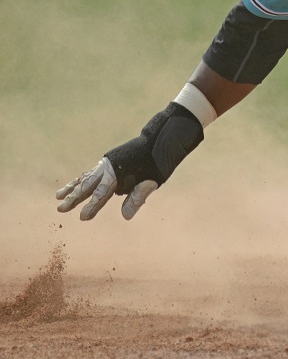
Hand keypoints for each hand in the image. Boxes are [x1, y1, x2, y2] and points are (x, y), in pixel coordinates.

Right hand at [55, 102, 202, 220]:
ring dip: (72, 188)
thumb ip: (137, 197)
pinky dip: (81, 180)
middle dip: (74, 198)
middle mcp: (109, 168)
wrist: (158, 141)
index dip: (93, 206)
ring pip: (86, 178)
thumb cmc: (157, 163)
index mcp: (119, 173)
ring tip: (57, 197)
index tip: (82, 217)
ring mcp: (106, 165)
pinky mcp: (108, 164)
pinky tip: (73, 186)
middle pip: (88, 185)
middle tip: (60, 209)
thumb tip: (126, 216)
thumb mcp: (152, 181)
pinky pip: (91, 173)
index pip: (102, 193)